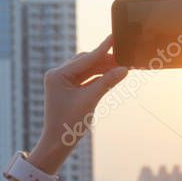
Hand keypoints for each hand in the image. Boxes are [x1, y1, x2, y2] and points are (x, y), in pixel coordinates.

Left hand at [28, 36, 128, 174]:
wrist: (58, 143)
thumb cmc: (70, 123)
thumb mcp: (90, 100)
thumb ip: (106, 82)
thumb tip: (124, 69)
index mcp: (57, 75)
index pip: (84, 59)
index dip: (102, 49)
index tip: (114, 37)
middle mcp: (58, 75)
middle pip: (86, 61)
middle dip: (105, 60)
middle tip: (124, 56)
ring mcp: (62, 81)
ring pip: (87, 70)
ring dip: (103, 68)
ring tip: (122, 66)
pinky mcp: (68, 89)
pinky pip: (86, 79)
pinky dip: (99, 77)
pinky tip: (112, 74)